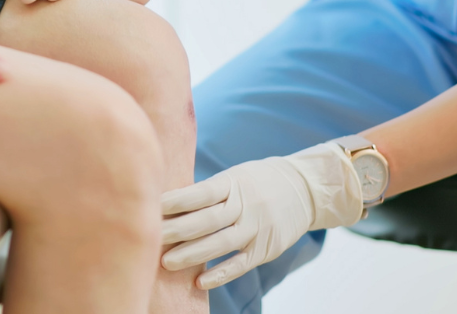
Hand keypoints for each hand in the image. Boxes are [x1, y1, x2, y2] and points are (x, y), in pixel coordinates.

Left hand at [159, 144, 361, 289]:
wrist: (306, 188)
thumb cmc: (258, 181)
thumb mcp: (236, 176)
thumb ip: (209, 190)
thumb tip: (168, 203)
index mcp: (233, 183)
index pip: (200, 193)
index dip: (176, 201)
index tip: (152, 207)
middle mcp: (245, 205)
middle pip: (206, 220)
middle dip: (176, 230)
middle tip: (150, 237)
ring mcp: (257, 228)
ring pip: (221, 244)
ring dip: (192, 254)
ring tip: (166, 262)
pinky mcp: (267, 248)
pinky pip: (241, 263)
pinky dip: (221, 274)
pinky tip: (200, 281)